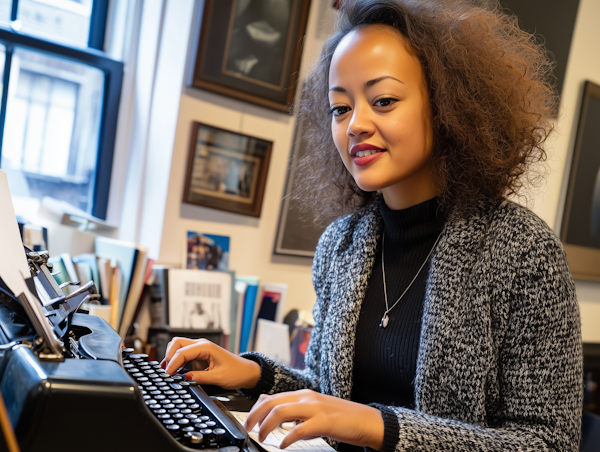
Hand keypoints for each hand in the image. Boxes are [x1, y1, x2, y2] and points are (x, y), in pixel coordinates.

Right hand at [160, 337, 260, 389]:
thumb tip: (185, 378)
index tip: (168, 374)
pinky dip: (177, 361)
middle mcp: (202, 345)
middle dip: (169, 355)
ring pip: (179, 347)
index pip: (183, 351)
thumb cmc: (236, 372)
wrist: (246, 372)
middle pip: (177, 343)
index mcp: (206, 347)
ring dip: (172, 357)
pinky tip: (175, 371)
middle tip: (166, 371)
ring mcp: (200, 349)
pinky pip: (184, 355)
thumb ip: (201, 378)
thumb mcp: (219, 377)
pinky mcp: (199, 356)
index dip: (173, 362)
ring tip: (168, 372)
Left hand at [244, 389, 383, 449]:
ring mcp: (315, 409)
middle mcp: (307, 398)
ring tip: (262, 437)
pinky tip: (282, 444)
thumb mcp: (316, 412)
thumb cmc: (342, 418)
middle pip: (271, 402)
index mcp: (304, 395)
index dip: (256, 409)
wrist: (367, 420)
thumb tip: (280, 422)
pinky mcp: (323, 422)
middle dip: (255, 416)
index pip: (272, 397)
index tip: (250, 421)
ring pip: (280, 411)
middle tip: (249, 429)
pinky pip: (298, 429)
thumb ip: (298, 414)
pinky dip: (286, 437)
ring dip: (266, 426)